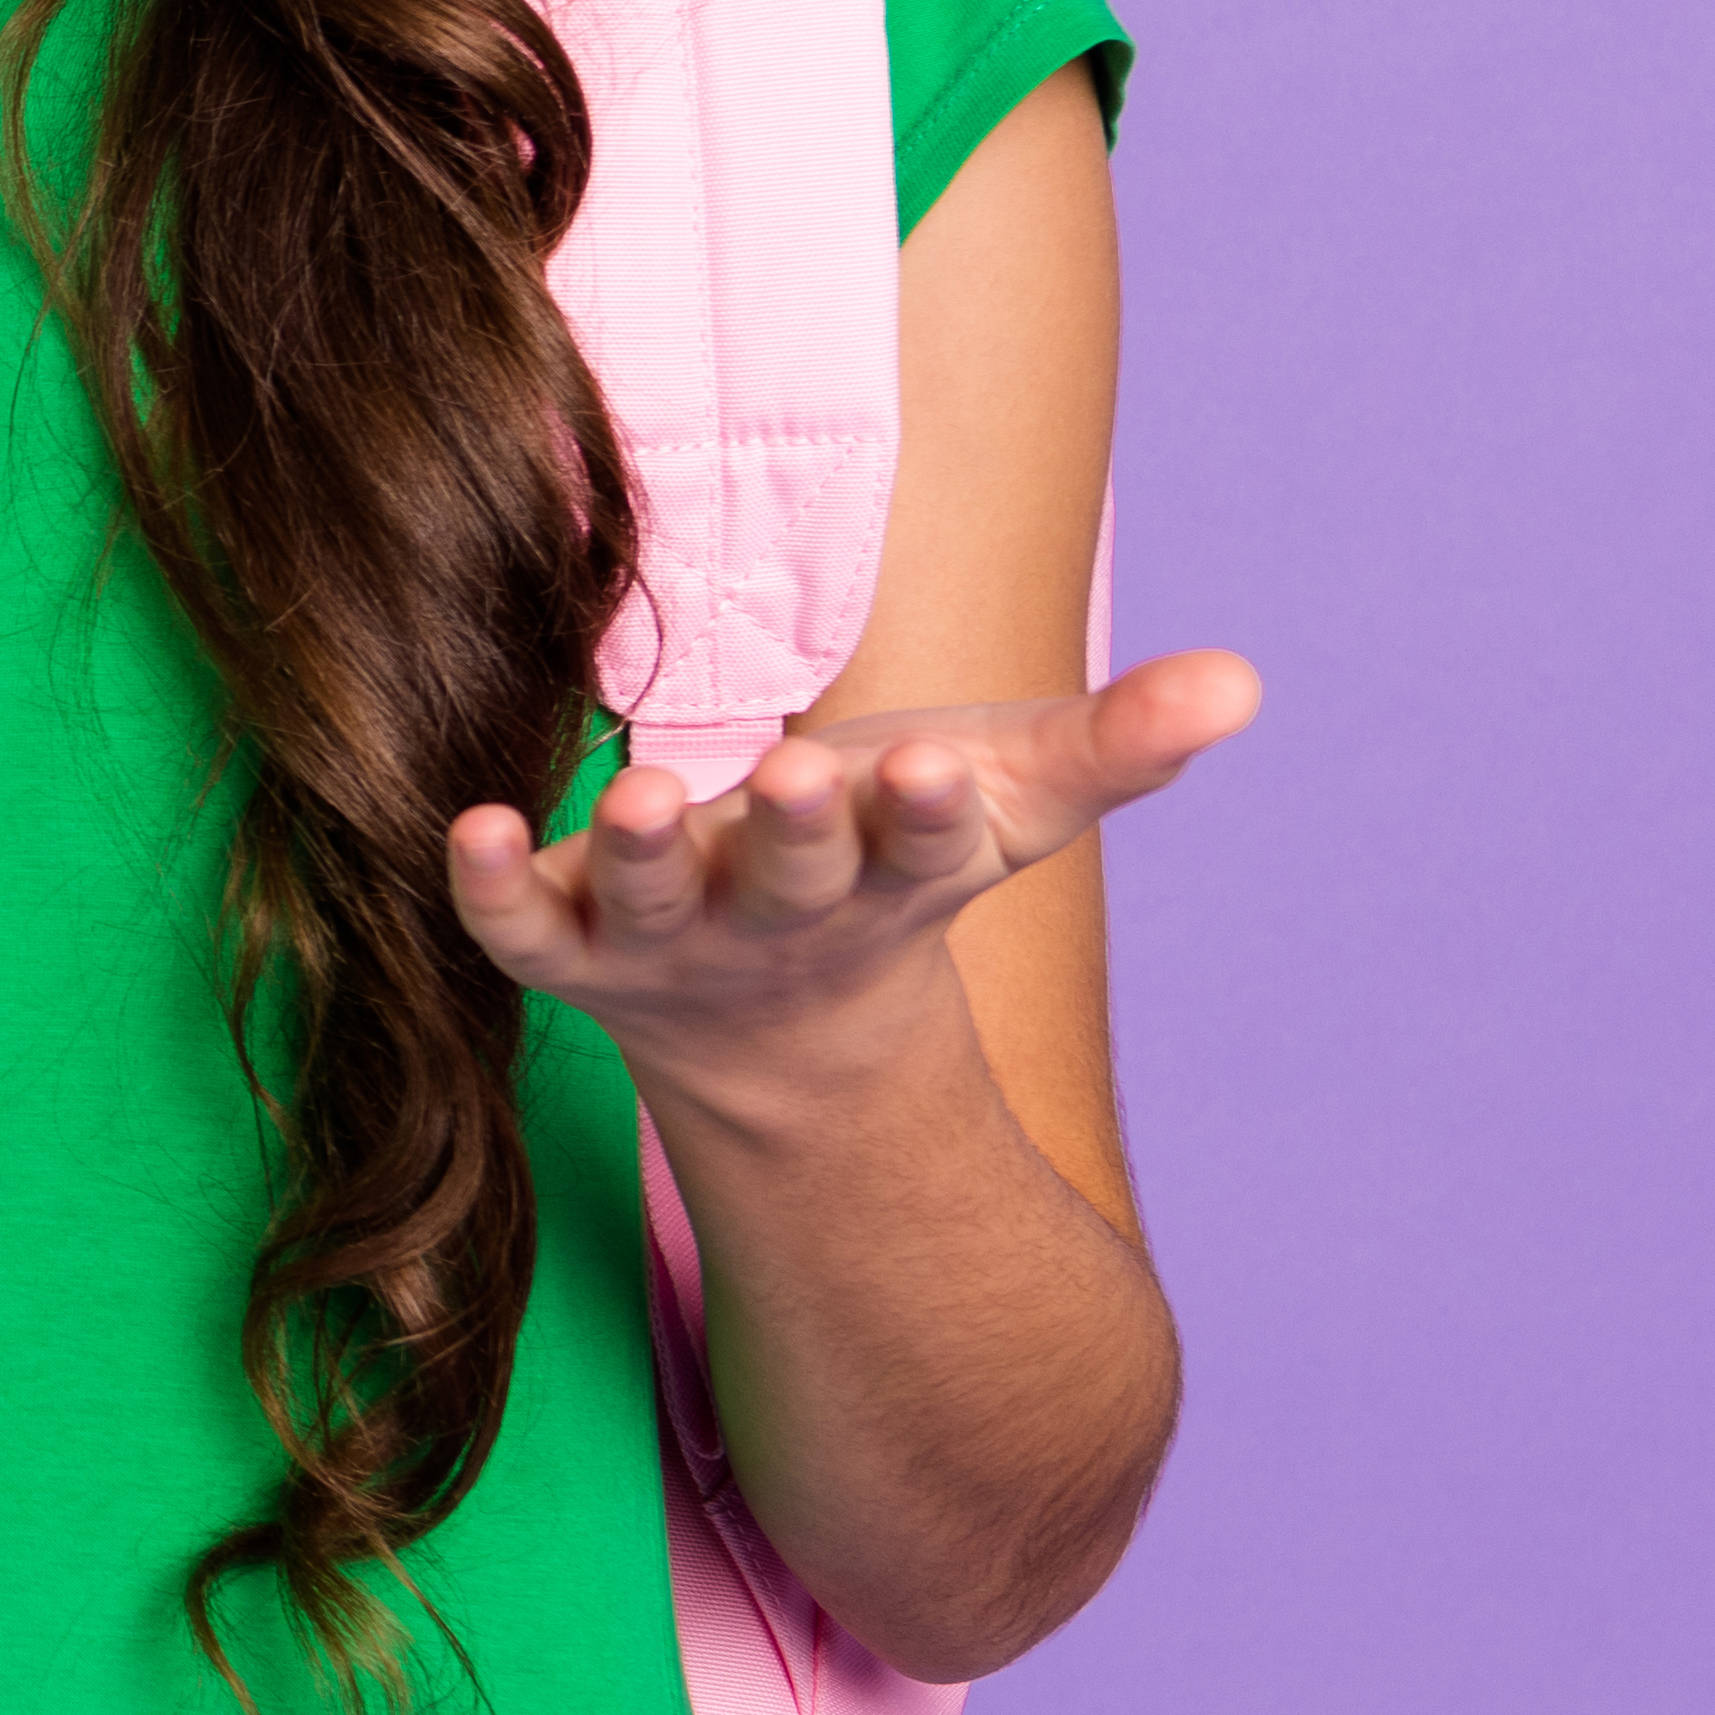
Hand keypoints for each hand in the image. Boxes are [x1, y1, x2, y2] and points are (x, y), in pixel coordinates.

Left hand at [450, 649, 1265, 1113]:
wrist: (776, 1032)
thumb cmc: (891, 864)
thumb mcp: (1007, 803)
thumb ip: (1115, 744)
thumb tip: (1240, 682)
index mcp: (891, 875)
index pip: (923, 848)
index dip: (928, 815)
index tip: (936, 769)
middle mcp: (778, 915)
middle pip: (792, 878)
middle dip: (796, 834)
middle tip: (798, 780)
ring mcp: (667, 938)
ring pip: (657, 904)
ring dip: (651, 854)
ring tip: (639, 798)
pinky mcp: (568, 941)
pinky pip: (519, 929)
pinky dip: (494, 886)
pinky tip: (473, 829)